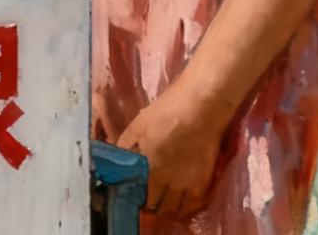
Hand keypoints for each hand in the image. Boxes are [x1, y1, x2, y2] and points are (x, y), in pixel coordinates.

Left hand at [112, 87, 228, 218]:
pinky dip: (183, 206)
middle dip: (147, 203)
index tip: (130, 192)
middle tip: (145, 196)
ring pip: (171, 210)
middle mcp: (164, 179)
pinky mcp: (202, 183)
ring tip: (162, 199)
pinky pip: (190, 206)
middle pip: (153, 206)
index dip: (131, 196)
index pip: (133, 193)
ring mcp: (184, 184)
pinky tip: (178, 199)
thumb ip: (125, 147)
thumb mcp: (137, 126)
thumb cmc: (165, 112)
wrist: (200, 108)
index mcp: (145, 164)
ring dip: (164, 207)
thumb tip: (115, 162)